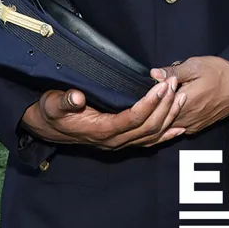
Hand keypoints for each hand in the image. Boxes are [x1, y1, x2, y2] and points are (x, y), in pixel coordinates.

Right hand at [20, 80, 184, 150]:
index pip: (132, 119)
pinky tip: (180, 127)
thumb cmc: (51, 112)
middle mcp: (114, 141)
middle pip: (148, 126)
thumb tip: (76, 97)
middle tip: (174, 83)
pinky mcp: (124, 141)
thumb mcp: (51, 104)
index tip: (161, 86)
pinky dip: (166, 134)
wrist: (47, 127)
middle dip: (164, 105)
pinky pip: (150, 141)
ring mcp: (120, 143)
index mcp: (100, 130)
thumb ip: (64, 101)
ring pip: (152, 134)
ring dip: (169, 116)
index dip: (149, 103)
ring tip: (181, 95)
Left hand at [151, 56, 228, 134]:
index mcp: (184, 102)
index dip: (148, 97)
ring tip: (158, 102)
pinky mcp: (196, 127)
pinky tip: (167, 111)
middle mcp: (186, 118)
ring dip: (160, 115)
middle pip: (158, 120)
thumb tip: (154, 74)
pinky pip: (175, 128)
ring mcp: (191, 125)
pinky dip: (168, 121)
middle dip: (152, 108)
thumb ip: (173, 72)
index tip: (146, 87)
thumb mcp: (196, 66)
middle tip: (149, 95)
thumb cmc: (221, 74)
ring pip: (166, 126)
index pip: (156, 107)